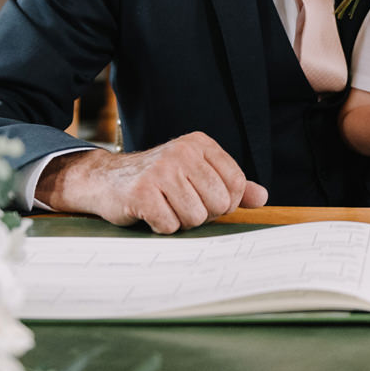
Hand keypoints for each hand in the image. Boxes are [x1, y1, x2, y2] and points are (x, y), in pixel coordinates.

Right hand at [36, 131, 267, 233]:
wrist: (107, 180)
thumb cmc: (158, 179)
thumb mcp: (196, 173)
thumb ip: (230, 184)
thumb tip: (262, 198)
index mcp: (200, 144)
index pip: (237, 182)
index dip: (228, 202)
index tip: (209, 202)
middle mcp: (183, 152)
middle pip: (219, 202)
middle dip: (204, 214)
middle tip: (183, 205)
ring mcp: (161, 171)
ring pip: (196, 217)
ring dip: (182, 222)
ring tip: (167, 208)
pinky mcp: (142, 193)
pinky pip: (170, 225)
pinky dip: (163, 227)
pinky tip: (152, 213)